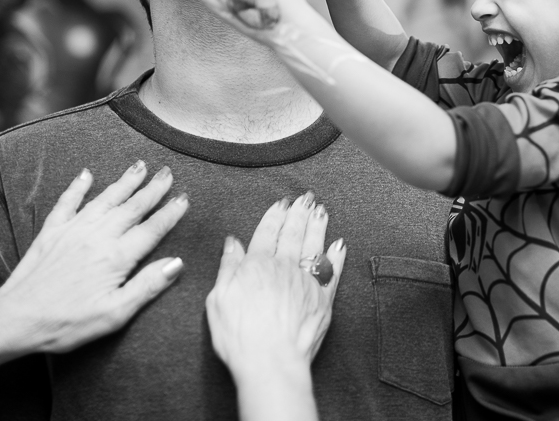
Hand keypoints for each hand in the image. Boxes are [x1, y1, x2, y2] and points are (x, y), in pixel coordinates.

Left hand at [0, 161, 187, 352]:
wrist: (14, 320)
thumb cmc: (66, 323)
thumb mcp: (114, 314)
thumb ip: (147, 287)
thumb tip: (176, 263)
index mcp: (116, 258)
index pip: (151, 230)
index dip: (170, 213)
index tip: (185, 198)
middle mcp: (96, 237)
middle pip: (131, 208)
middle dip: (152, 189)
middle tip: (168, 172)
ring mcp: (72, 231)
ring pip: (105, 199)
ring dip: (124, 182)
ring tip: (140, 166)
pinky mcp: (51, 233)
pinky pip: (67, 202)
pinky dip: (78, 186)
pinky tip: (86, 174)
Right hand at [207, 194, 346, 378]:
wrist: (271, 361)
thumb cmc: (239, 336)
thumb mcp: (219, 299)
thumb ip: (228, 267)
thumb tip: (233, 243)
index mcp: (257, 265)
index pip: (267, 232)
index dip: (274, 215)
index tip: (281, 203)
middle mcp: (285, 267)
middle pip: (293, 233)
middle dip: (299, 212)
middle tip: (306, 197)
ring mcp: (307, 281)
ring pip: (314, 245)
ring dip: (318, 225)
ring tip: (321, 209)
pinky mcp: (324, 298)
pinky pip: (332, 270)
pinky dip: (336, 255)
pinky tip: (339, 243)